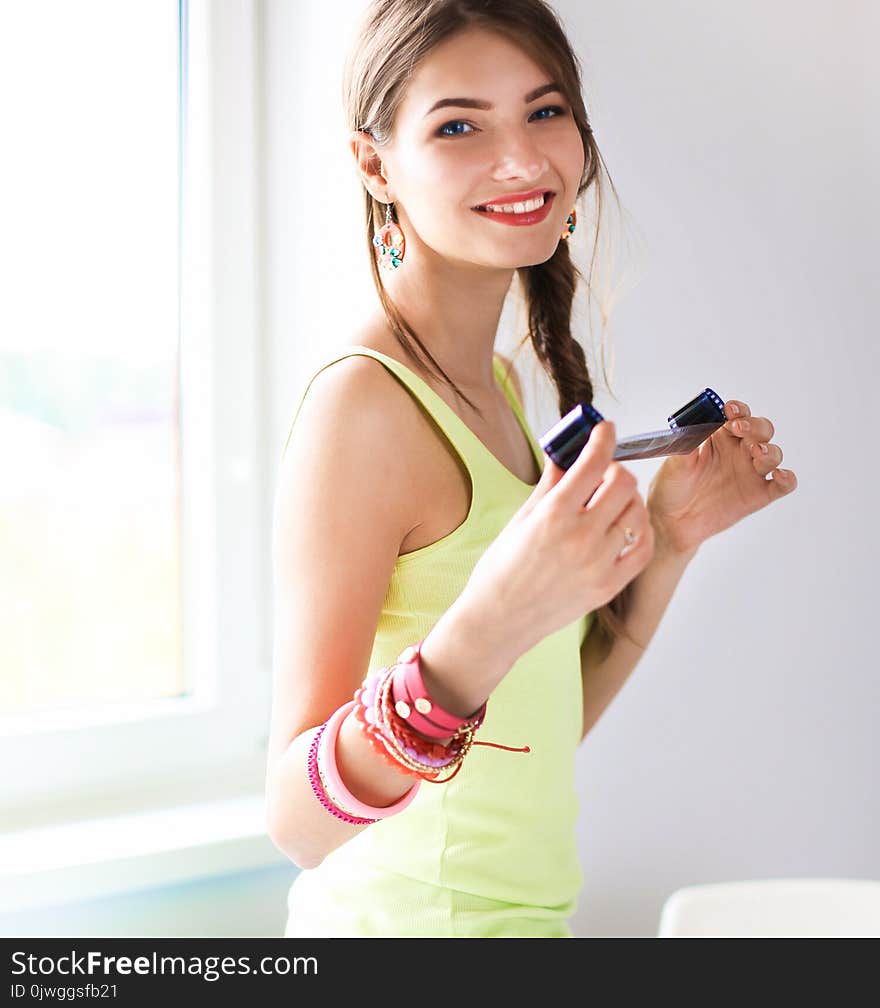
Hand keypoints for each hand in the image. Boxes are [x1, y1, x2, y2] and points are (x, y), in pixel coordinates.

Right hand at [458, 420, 653, 661]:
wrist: (499, 619)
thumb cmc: (502, 569)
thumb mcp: (521, 518)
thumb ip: (550, 483)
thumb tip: (565, 452)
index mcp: (553, 514)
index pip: (593, 462)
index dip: (603, 438)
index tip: (605, 429)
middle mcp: (580, 537)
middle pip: (623, 483)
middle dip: (614, 470)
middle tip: (602, 474)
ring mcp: (598, 563)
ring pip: (637, 513)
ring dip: (627, 500)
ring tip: (610, 503)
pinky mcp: (609, 586)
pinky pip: (643, 548)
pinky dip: (640, 531)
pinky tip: (624, 527)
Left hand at [646, 399, 797, 555]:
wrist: (672, 522)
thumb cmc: (671, 488)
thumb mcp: (674, 463)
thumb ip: (686, 443)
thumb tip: (692, 425)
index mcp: (719, 436)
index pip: (736, 415)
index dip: (737, 410)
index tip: (729, 410)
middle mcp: (739, 451)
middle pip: (761, 429)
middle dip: (755, 426)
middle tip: (739, 429)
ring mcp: (751, 472)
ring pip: (774, 453)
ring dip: (769, 449)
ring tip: (756, 451)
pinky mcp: (759, 494)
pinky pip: (783, 485)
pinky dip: (787, 478)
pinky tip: (779, 475)